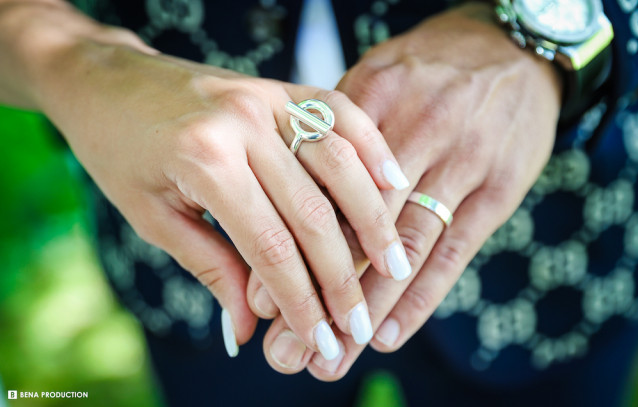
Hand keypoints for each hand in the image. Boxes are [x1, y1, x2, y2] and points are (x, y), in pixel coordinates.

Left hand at [13, 3, 412, 357]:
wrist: (105, 82)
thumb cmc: (121, 152)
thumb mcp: (154, 219)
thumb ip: (211, 269)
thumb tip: (247, 330)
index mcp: (205, 162)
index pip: (270, 248)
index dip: (299, 301)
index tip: (320, 339)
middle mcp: (243, 125)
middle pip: (313, 213)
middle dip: (340, 277)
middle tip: (358, 322)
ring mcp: (265, 98)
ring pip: (339, 164)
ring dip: (371, 219)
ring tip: (394, 265)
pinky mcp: (278, 87)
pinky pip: (338, 112)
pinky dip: (371, 147)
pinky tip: (393, 182)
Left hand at [253, 2, 561, 375]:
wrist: (511, 46)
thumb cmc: (428, 68)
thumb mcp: (372, 79)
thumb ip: (333, 136)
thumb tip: (285, 198)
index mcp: (369, 97)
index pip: (320, 186)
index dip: (288, 249)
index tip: (259, 303)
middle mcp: (414, 127)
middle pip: (355, 226)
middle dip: (319, 295)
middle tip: (288, 352)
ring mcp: (460, 158)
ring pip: (401, 248)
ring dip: (364, 311)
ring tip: (331, 360)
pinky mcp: (498, 187)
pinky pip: (453, 252)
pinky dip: (420, 298)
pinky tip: (388, 335)